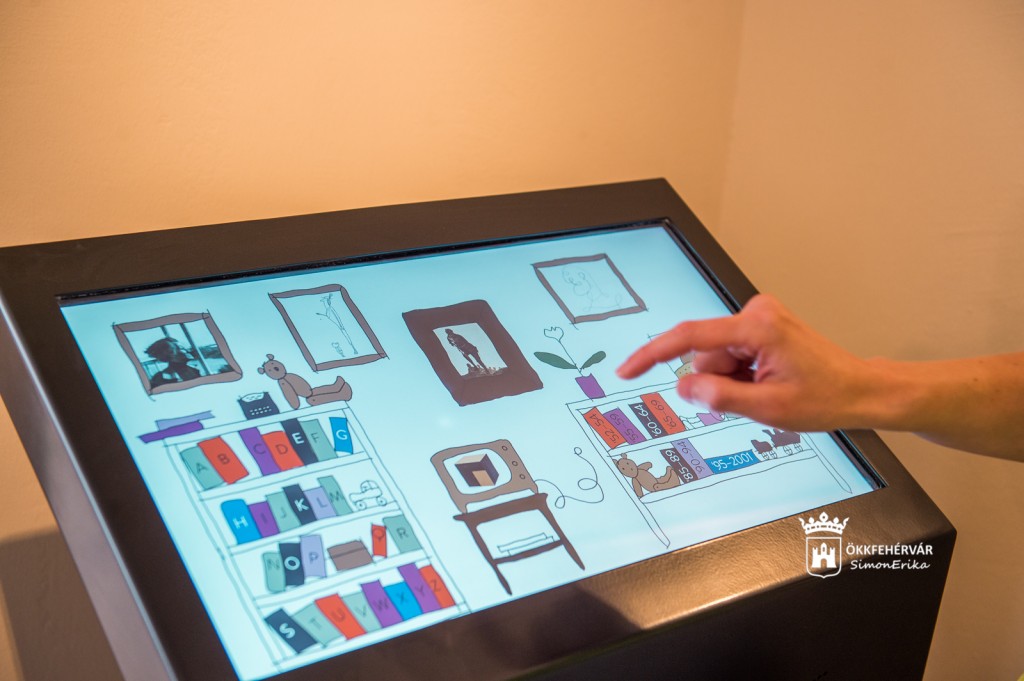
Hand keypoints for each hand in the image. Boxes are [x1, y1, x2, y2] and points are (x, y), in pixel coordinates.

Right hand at [616, 294, 873, 431]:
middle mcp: (756, 313)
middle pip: (705, 353)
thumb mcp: (770, 408)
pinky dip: (740, 372)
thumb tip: (685, 387)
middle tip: (753, 397)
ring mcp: (759, 316)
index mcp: (758, 327)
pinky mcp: (761, 324)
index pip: (690, 337)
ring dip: (732, 379)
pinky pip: (730, 352)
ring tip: (765, 389)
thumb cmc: (825, 397)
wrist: (859, 390)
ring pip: (716, 356)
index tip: (627, 370)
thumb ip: (722, 397)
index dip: (653, 354)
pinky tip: (766, 380)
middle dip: (719, 380)